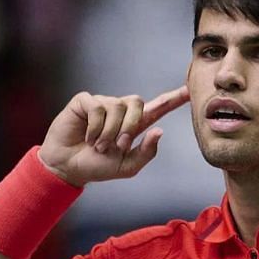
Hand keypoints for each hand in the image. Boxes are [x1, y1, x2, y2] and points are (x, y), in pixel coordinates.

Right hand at [38, 87, 189, 186]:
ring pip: (117, 107)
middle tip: (118, 145)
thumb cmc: (98, 166)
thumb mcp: (127, 166)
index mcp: (135, 123)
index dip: (174, 98)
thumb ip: (146, 152)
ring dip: (109, 132)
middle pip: (137, 102)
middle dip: (130, 126)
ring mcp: (102, 103)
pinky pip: (98, 108)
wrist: (68, 168)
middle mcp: (120, 110)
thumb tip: (159, 131)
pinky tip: (86, 137)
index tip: (190, 90)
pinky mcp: (84, 102)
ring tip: (98, 144)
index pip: (159, 106)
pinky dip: (94, 127)